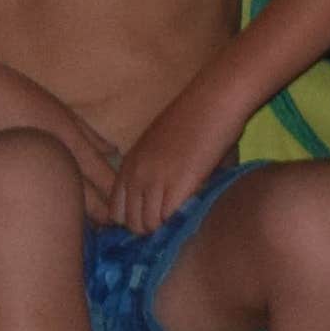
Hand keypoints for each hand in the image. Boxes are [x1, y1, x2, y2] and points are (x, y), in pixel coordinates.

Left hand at [97, 121, 218, 236]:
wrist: (214, 100)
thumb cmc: (196, 119)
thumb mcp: (161, 147)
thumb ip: (154, 173)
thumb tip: (164, 205)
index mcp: (129, 165)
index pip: (115, 210)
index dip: (133, 221)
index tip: (153, 222)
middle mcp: (135, 174)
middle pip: (129, 223)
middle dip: (149, 229)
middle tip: (171, 226)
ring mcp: (153, 180)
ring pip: (147, 225)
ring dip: (164, 229)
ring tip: (183, 222)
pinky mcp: (176, 186)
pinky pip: (167, 220)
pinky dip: (178, 224)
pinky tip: (192, 216)